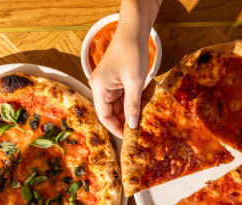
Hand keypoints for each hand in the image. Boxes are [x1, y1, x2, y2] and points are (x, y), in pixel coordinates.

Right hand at [89, 23, 148, 137]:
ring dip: (128, 111)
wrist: (132, 31)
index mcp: (99, 87)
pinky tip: (141, 106)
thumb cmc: (131, 52)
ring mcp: (107, 83)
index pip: (104, 116)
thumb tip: (132, 126)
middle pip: (110, 112)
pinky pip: (121, 96)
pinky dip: (130, 102)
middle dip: (123, 121)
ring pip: (116, 105)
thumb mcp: (134, 82)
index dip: (115, 128)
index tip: (128, 137)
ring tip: (142, 120)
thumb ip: (132, 105)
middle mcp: (99, 86)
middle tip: (139, 130)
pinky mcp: (114, 80)